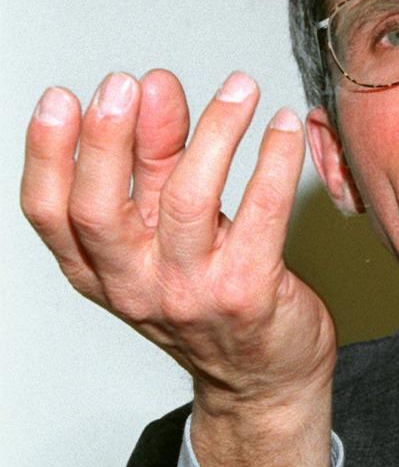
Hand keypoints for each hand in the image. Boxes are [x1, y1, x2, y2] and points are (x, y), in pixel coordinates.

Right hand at [21, 69, 335, 466]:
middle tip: (132, 84)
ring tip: (239, 89)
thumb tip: (151, 91)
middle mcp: (138, 288)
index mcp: (102, 273)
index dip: (46, 155)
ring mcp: (192, 294)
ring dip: (213, 131)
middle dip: (109, 139)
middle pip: (101, 210)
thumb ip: (155, 164)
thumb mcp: (166, 236)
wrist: (263, 383)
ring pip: (187, 201)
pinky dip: (275, 160)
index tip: (61, 100)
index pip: (51, 214)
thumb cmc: (214, 305)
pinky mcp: (249, 293)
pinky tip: (285, 127)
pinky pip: (262, 213)